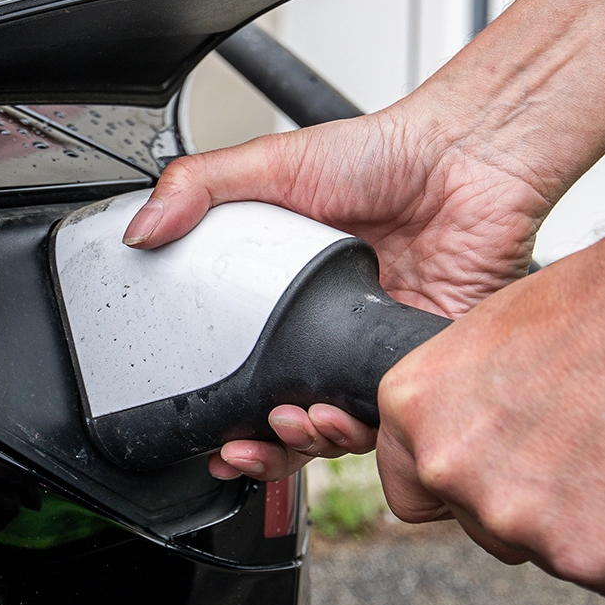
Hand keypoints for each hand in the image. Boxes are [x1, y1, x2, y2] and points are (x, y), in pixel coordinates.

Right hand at [126, 0, 604, 482]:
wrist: (463, 156)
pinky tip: (339, 411)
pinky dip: (363, 430)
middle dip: (260, 449)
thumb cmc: (381, 154)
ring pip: (339, 431)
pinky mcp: (422, 360)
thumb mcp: (269, 163)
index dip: (224, 411)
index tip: (206, 431)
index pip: (248, 371)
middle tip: (240, 448)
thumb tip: (140, 229)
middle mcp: (331, 331)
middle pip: (289, 420)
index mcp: (288, 297)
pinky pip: (393, 417)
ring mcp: (376, 349)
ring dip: (307, 441)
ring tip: (290, 420)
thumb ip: (198, 188)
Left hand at [374, 110, 604, 599]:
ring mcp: (519, 520)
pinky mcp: (593, 558)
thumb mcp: (495, 335)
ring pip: (556, 553)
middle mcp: (450, 469)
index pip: (415, 491)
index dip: (471, 483)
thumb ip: (469, 401)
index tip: (510, 466)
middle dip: (538, 502)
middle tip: (594, 446)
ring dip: (595, 521)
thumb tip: (486, 436)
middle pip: (488, 527)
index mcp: (414, 408)